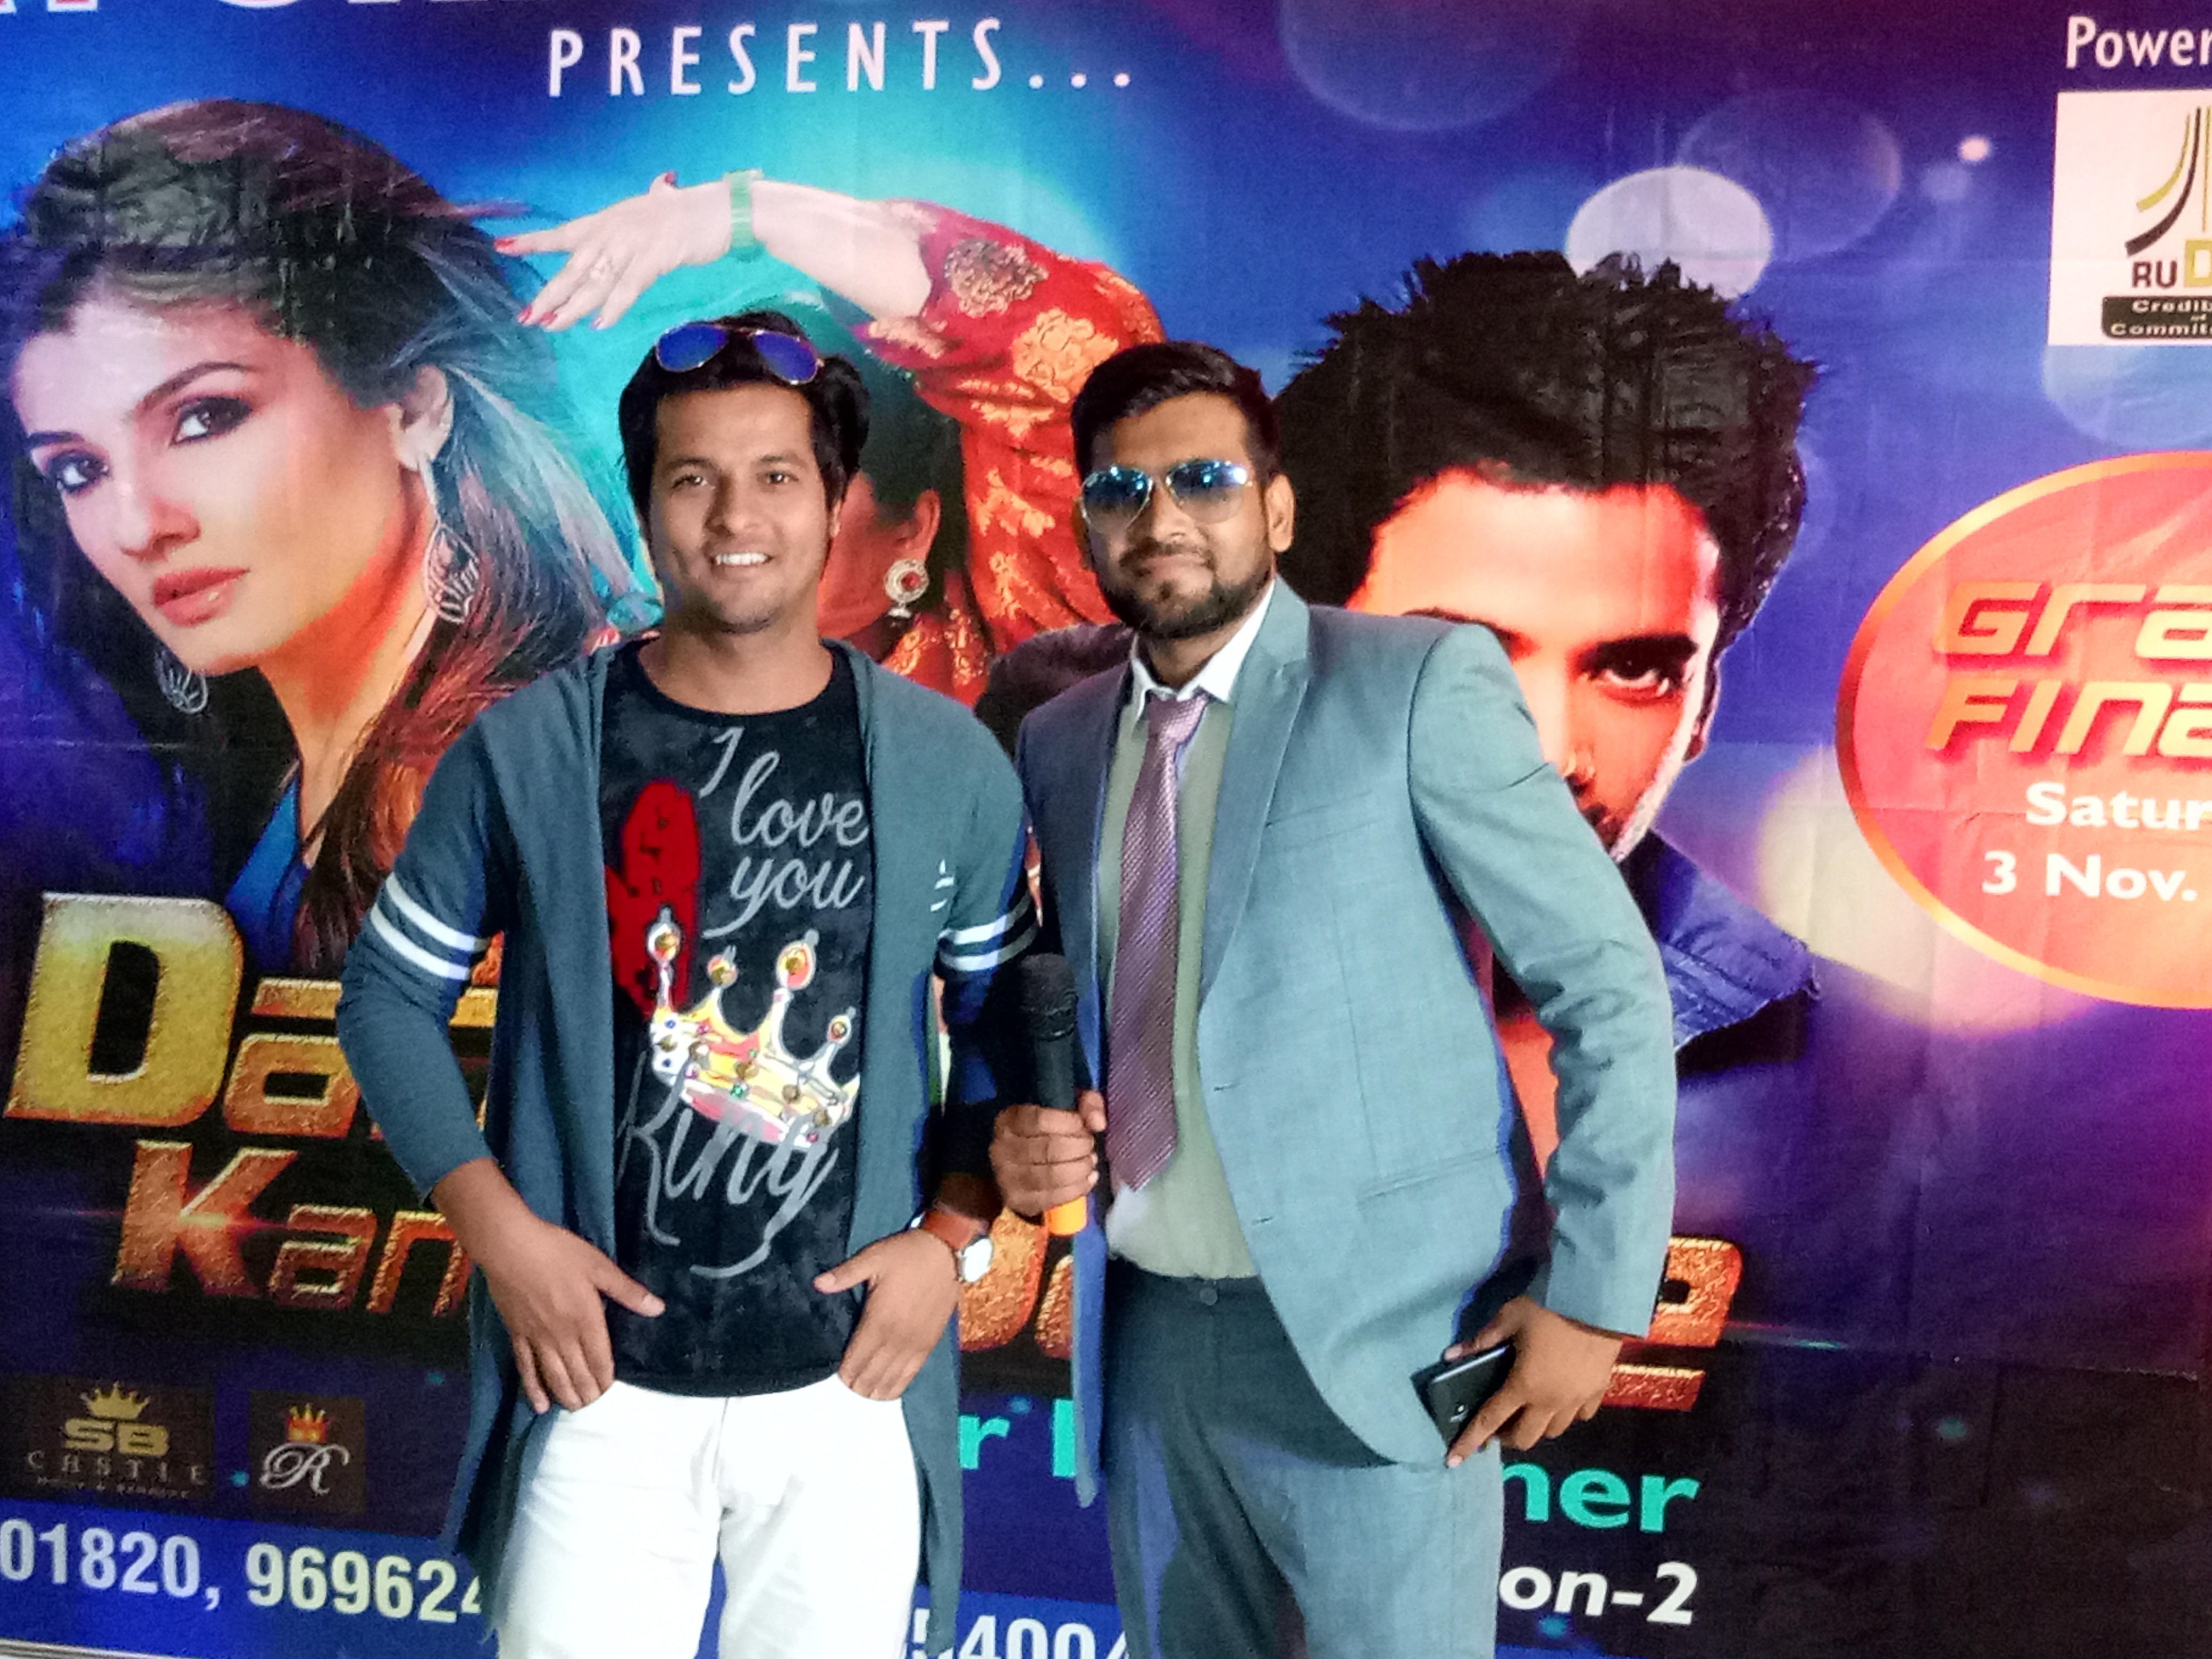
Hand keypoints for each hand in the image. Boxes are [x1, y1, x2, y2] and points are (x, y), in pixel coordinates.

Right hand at [473, 1209, 664, 1413]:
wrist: (510, 1247)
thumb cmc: (558, 1252)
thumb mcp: (599, 1266)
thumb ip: (627, 1291)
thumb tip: (658, 1309)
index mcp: (586, 1319)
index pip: (600, 1359)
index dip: (606, 1379)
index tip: (612, 1393)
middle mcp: (562, 1336)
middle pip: (578, 1373)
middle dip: (589, 1393)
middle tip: (596, 1407)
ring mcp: (537, 1338)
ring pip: (554, 1376)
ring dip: (566, 1395)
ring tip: (575, 1409)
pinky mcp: (516, 1334)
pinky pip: (525, 1368)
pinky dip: (533, 1389)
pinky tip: (540, 1405)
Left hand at [499, 172, 733, 330]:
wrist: (721, 210)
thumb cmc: (692, 210)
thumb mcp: (664, 200)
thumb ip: (657, 195)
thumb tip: (662, 185)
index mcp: (608, 219)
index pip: (564, 233)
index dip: (533, 242)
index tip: (503, 247)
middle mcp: (612, 231)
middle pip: (573, 266)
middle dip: (550, 293)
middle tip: (528, 316)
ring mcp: (632, 244)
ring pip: (594, 281)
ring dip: (573, 306)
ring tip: (554, 325)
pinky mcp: (654, 259)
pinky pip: (627, 287)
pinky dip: (613, 306)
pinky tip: (599, 323)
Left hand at [815, 1231, 960, 1399]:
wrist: (945, 1252)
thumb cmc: (906, 1254)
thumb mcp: (872, 1258)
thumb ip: (845, 1274)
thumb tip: (817, 1284)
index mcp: (879, 1320)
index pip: (856, 1360)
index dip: (845, 1373)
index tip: (838, 1374)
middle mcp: (896, 1338)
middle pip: (871, 1375)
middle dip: (857, 1383)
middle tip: (848, 1382)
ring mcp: (915, 1344)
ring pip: (890, 1380)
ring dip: (875, 1389)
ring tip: (864, 1390)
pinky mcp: (929, 1344)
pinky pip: (911, 1374)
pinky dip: (897, 1386)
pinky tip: (887, 1391)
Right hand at [989, 1091, 1104, 1217]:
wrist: (1019, 1166)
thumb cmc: (1046, 1131)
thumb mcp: (1065, 1107)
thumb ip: (1086, 1104)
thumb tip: (1098, 1123)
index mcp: (1009, 1120)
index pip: (1039, 1120)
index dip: (1069, 1123)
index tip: (1084, 1126)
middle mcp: (1002, 1149)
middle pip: (1049, 1149)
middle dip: (1079, 1147)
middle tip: (1089, 1145)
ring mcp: (1008, 1178)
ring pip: (1053, 1175)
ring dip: (1081, 1168)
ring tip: (1090, 1161)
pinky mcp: (1019, 1201)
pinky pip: (1053, 1197)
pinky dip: (1078, 1187)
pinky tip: (1089, 1178)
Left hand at [1448, 1296, 1623, 1464]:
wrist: (1598, 1303)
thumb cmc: (1549, 1309)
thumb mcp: (1509, 1317)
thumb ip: (1481, 1340)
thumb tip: (1450, 1355)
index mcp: (1523, 1385)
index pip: (1489, 1420)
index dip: (1469, 1442)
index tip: (1453, 1461)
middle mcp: (1549, 1402)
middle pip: (1525, 1438)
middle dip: (1507, 1437)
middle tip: (1500, 1423)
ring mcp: (1576, 1400)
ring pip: (1553, 1431)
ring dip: (1537, 1427)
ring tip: (1529, 1411)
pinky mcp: (1597, 1393)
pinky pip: (1579, 1416)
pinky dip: (1566, 1414)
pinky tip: (1561, 1400)